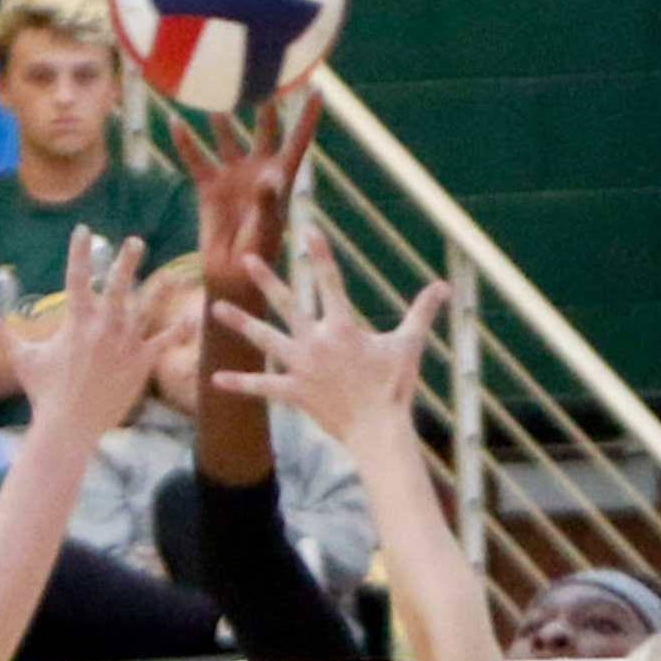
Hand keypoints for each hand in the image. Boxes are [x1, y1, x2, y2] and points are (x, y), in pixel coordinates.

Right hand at [0, 227, 192, 440]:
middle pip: (118, 286)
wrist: (69, 425)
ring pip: (146, 310)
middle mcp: (103, 327)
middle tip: (134, 241)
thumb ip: (1, 332)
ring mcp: (125, 344)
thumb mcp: (22, 358)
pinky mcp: (141, 364)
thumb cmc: (44, 391)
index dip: (79, 252)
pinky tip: (191, 317)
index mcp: (76, 321)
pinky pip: (164, 343)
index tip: (84, 231)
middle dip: (126, 261)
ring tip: (172, 274)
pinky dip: (178, 331)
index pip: (76, 277)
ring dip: (159, 290)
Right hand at [171, 95, 319, 294]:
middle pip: (263, 128)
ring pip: (226, 137)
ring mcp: (233, 175)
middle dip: (264, 103)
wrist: (231, 272)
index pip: (297, 139)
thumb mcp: (266, 228)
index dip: (306, 115)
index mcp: (281, 177)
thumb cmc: (258, 254)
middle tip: (261, 73)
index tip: (316, 87)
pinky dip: (186, 143)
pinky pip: (196, 159)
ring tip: (215, 92)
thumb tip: (267, 177)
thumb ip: (267, 201)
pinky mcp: (209, 186)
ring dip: (220, 117)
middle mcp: (258, 169)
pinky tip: (175, 122)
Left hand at [211, 228, 447, 448]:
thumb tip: (445, 286)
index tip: (307, 231)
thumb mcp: (409, 345)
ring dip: (241, 322)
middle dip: (266, 279)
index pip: (329, 282)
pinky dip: (240, 384)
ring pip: (265, 339)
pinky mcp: (294, 392)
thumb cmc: (394, 387)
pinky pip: (262, 388)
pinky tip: (215, 379)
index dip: (319, 255)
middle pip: (287, 304)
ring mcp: (302, 367)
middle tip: (247, 258)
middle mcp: (317, 342)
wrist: (377, 429)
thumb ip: (422, 312)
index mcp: (343, 327)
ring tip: (217, 307)